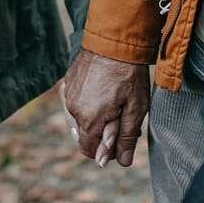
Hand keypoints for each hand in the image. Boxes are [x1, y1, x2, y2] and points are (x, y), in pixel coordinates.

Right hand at [59, 50, 151, 167]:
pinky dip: (84, 105)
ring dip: (90, 119)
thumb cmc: (128, 75)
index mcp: (89, 120)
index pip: (89, 150)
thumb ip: (126, 137)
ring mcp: (68, 95)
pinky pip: (73, 103)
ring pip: (76, 119)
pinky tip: (98, 95)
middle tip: (119, 118)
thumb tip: (123, 162)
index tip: (119, 140)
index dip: (104, 151)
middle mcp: (73, 110)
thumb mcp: (135, 108)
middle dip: (99, 134)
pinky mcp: (67, 83)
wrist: (114, 40)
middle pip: (82, 135)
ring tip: (110, 105)